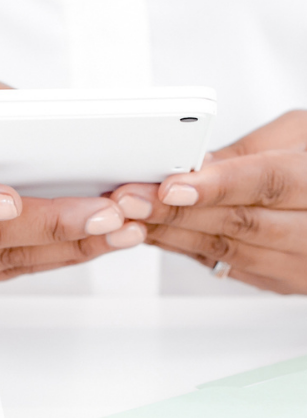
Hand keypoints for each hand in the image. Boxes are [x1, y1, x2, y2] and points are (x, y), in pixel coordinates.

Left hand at [112, 111, 306, 293]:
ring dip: (170, 234)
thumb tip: (193, 163)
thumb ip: (247, 153)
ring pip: (226, 252)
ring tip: (128, 215)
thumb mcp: (297, 136)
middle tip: (129, 198)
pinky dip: (182, 248)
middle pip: (239, 224)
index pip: (269, 185)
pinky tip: (151, 232)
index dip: (218, 186)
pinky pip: (222, 265)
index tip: (172, 185)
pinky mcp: (278, 281)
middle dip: (176, 211)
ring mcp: (299, 265)